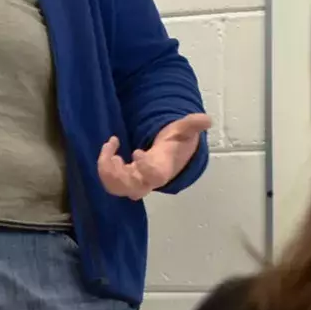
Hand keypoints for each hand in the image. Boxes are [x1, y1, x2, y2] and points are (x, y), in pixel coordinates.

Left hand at [96, 113, 211, 200]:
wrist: (169, 157)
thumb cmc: (175, 144)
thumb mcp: (184, 131)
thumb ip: (192, 125)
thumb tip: (207, 119)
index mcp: (163, 170)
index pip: (155, 176)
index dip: (145, 168)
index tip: (136, 151)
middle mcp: (148, 181)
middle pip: (133, 190)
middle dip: (119, 176)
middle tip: (115, 156)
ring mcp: (134, 182)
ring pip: (116, 188)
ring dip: (107, 171)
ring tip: (109, 148)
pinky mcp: (123, 179)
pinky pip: (109, 181)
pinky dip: (103, 166)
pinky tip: (110, 147)